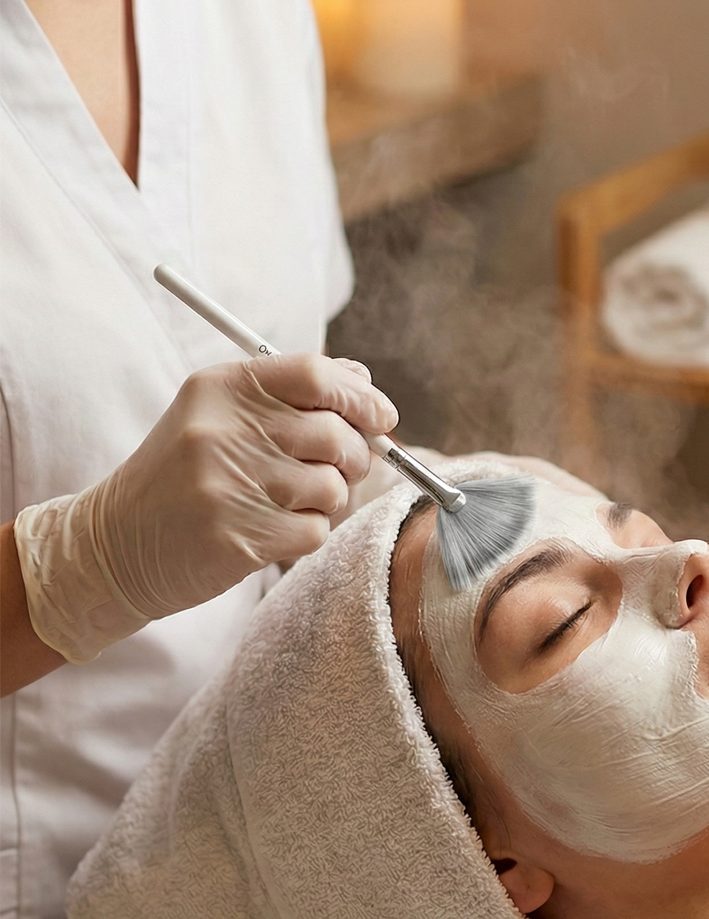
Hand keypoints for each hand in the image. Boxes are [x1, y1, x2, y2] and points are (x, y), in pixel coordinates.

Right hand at [14, 353, 396, 662]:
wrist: (115, 544)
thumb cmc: (182, 477)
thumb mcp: (219, 416)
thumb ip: (290, 394)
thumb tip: (363, 381)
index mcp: (221, 388)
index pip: (315, 374)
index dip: (361, 396)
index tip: (383, 417)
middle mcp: (224, 431)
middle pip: (336, 433)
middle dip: (354, 456)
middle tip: (340, 469)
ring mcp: (231, 485)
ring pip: (333, 487)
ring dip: (329, 500)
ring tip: (290, 502)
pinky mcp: (240, 538)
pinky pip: (316, 531)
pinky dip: (309, 534)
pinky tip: (274, 530)